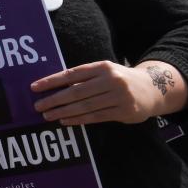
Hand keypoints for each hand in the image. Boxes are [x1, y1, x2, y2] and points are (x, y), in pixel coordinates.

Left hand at [32, 60, 165, 124]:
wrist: (153, 89)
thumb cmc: (119, 79)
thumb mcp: (104, 71)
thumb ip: (84, 77)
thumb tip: (54, 86)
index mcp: (102, 66)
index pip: (71, 73)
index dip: (52, 81)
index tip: (34, 87)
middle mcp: (111, 80)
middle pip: (76, 91)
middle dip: (54, 99)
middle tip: (38, 106)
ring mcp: (119, 96)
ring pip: (85, 106)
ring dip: (64, 112)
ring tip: (48, 115)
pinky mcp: (124, 112)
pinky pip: (96, 117)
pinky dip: (79, 119)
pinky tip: (65, 121)